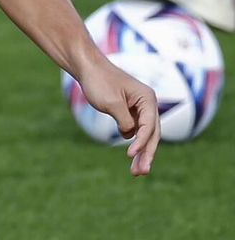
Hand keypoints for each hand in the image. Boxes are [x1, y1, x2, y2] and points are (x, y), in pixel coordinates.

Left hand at [75, 54, 160, 175]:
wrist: (87, 67)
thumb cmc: (98, 81)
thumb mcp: (111, 103)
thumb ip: (124, 121)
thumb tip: (130, 135)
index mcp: (148, 98)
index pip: (149, 125)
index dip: (141, 142)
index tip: (130, 154)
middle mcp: (148, 103)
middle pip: (152, 133)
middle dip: (146, 154)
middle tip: (142, 172)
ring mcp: (140, 108)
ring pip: (145, 135)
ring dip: (141, 153)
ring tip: (137, 172)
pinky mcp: (131, 112)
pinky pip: (136, 131)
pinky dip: (134, 143)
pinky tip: (132, 157)